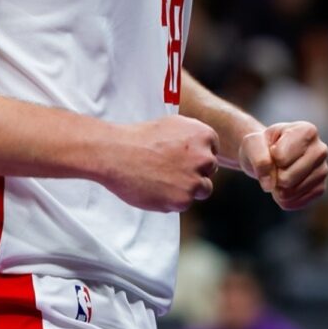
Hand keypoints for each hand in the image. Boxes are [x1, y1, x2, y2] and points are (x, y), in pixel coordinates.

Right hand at [101, 116, 219, 211]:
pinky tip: (155, 187)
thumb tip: (206, 150)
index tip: (178, 155)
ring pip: (202, 189)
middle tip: (169, 168)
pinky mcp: (182, 200)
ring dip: (187, 187)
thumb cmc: (140, 137)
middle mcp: (204, 158)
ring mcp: (194, 181)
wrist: (115, 152)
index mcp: (203, 135)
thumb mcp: (173, 125)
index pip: (212, 150)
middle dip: (194, 171)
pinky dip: (172, 199)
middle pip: (209, 170)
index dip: (195, 154)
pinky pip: (184, 203)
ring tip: (163, 178)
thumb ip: (193, 138)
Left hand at [239, 121, 327, 210]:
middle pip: (287, 178)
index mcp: (307, 131)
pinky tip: (284, 185)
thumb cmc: (263, 146)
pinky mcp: (320, 189)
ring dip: (277, 188)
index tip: (272, 149)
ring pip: (291, 192)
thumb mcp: (252, 143)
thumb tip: (270, 184)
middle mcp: (320, 150)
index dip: (269, 157)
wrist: (269, 156)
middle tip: (274, 165)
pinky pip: (295, 202)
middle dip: (273, 175)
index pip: (280, 158)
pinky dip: (282, 198)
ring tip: (279, 173)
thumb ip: (258, 158)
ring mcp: (323, 170)